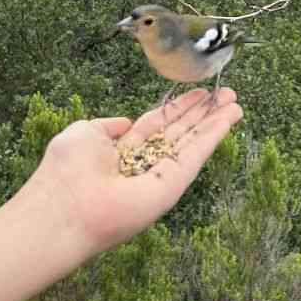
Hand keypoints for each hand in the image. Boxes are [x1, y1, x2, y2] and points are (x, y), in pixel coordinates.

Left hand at [18, 88, 242, 260]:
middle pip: (181, 132)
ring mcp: (160, 176)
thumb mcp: (84, 133)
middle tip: (227, 93)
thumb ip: (107, 126)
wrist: (65, 208)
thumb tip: (125, 124)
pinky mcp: (172, 186)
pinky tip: (229, 118)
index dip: (180, 107)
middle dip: (203, 112)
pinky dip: (214, 136)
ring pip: (193, 143)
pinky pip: (195, 156)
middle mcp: (144, 163)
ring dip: (215, 122)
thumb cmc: (66, 171)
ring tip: (235, 103)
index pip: (158, 124)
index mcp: (122, 151)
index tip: (200, 92)